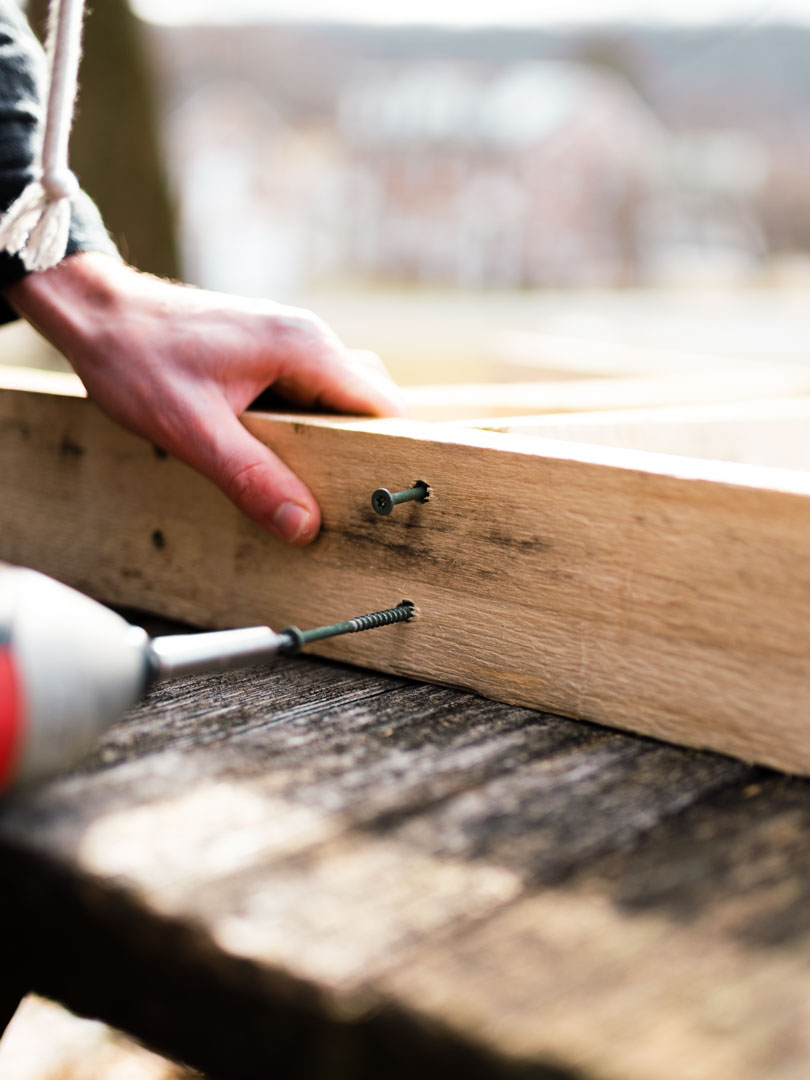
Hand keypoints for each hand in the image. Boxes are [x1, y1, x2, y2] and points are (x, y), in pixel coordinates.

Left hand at [5, 253, 403, 544]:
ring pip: (337, 402)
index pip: (382, 406)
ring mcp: (288, 343)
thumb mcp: (194, 429)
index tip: (383, 499)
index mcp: (305, 349)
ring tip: (309, 489)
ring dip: (330, 443)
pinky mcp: (266, 353)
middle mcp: (307, 339)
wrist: (94, 311)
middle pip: (366, 405)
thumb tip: (303, 525)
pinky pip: (307, 395)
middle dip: (362, 453)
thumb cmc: (137, 358)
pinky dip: (304, 430)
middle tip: (344, 506)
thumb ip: (251, 478)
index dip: (390, 454)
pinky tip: (276, 460)